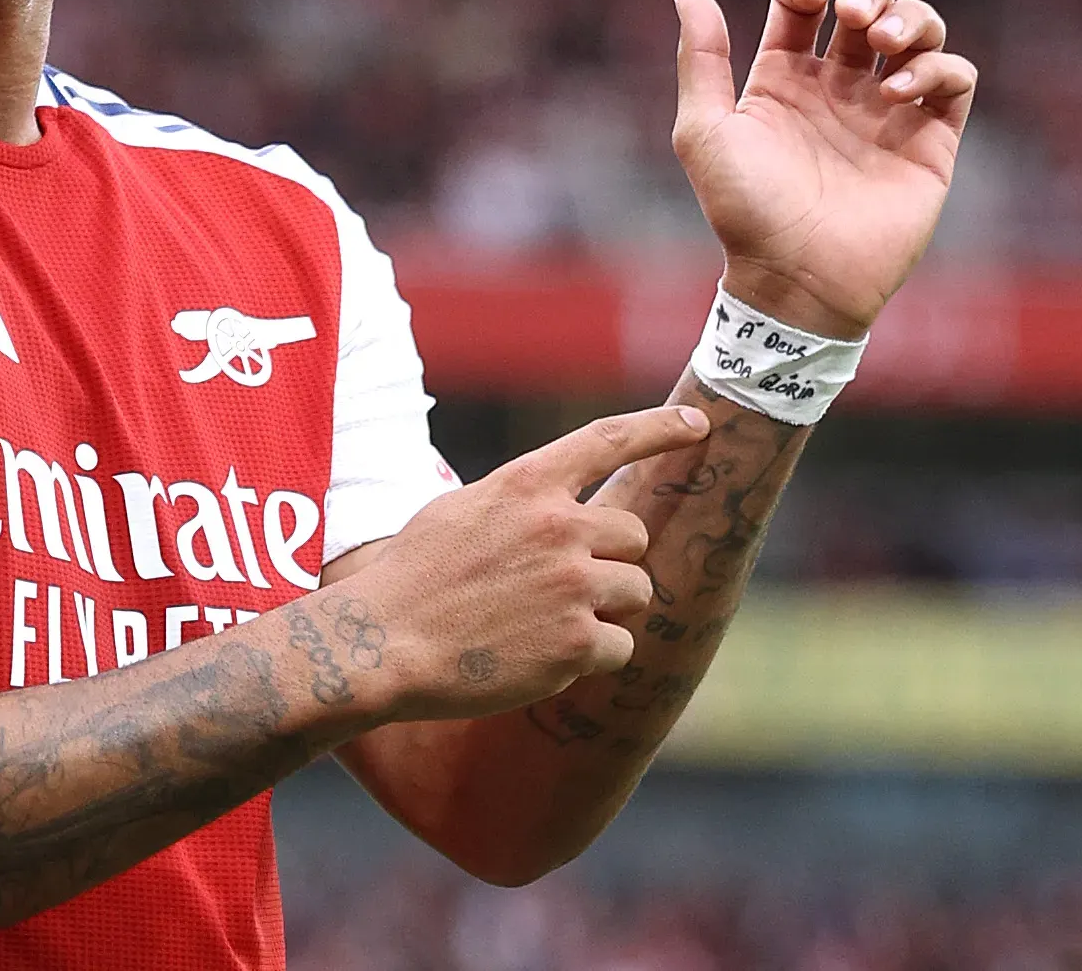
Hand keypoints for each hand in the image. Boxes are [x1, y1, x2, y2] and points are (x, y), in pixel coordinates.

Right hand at [344, 404, 710, 722]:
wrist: (384, 643)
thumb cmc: (413, 578)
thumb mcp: (461, 512)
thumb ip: (519, 502)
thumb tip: (559, 507)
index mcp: (525, 484)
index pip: (606, 440)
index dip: (658, 429)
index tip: (696, 424)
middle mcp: (558, 526)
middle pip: (633, 536)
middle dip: (610, 562)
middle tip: (560, 587)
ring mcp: (571, 585)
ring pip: (635, 591)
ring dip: (604, 610)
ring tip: (545, 624)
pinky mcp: (576, 643)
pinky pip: (621, 646)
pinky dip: (592, 657)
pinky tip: (541, 657)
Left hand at [673, 0, 976, 338]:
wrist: (798, 277)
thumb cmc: (745, 211)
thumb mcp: (706, 132)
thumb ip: (702, 61)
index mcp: (784, 78)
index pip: (804, 4)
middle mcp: (838, 88)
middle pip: (869, 5)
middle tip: (853, 16)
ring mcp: (888, 111)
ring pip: (920, 32)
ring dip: (911, 18)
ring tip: (884, 42)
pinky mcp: (930, 140)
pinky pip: (955, 79)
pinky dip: (938, 67)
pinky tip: (898, 92)